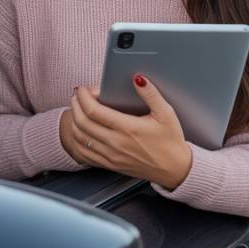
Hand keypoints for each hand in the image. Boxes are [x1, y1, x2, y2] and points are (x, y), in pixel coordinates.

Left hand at [67, 75, 192, 189]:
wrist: (174, 169)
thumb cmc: (170, 141)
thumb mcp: (166, 113)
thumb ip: (151, 94)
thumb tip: (138, 78)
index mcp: (128, 128)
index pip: (94, 111)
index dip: (83, 97)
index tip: (83, 89)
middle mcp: (116, 143)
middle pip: (82, 122)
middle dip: (75, 105)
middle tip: (77, 95)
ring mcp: (111, 156)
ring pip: (80, 138)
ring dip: (73, 121)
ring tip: (77, 109)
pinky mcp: (110, 165)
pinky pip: (84, 154)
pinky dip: (77, 140)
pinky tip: (80, 131)